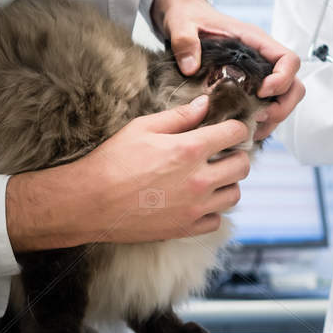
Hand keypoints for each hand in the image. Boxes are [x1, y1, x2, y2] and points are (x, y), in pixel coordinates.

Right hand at [6, 94, 253, 249]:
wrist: (89, 202)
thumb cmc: (112, 161)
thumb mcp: (142, 128)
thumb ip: (179, 116)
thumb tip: (204, 104)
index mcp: (189, 149)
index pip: (235, 134)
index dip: (236, 128)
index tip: (230, 129)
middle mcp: (198, 179)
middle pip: (242, 166)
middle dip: (236, 154)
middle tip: (221, 153)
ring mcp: (194, 207)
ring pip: (234, 195)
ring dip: (227, 183)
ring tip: (209, 177)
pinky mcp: (185, 228)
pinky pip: (216, 220)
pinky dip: (212, 210)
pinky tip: (197, 200)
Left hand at [152, 0, 305, 141]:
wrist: (184, 18)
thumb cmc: (189, 17)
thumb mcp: (181, 24)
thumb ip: (184, 41)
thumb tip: (190, 67)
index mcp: (253, 40)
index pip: (288, 59)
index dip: (283, 79)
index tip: (262, 93)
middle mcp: (261, 58)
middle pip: (293, 85)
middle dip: (282, 107)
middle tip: (257, 118)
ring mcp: (257, 73)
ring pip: (283, 100)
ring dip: (272, 119)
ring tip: (249, 129)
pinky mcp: (248, 86)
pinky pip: (266, 106)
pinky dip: (260, 121)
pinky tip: (242, 129)